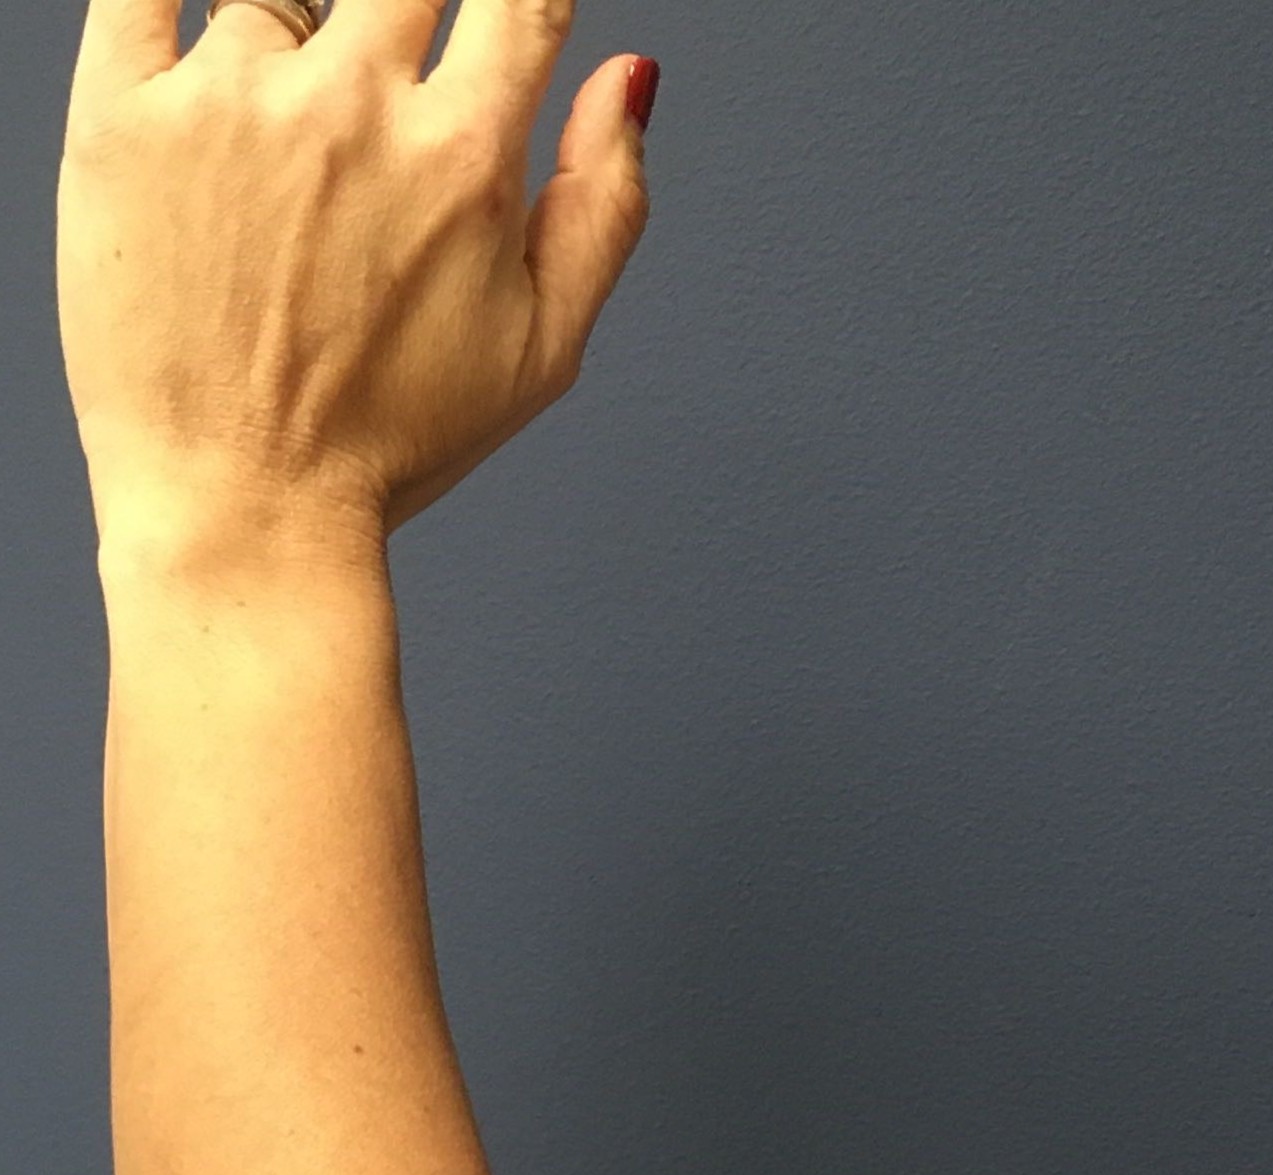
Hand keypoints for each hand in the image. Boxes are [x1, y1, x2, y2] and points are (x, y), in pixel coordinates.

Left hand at [58, 0, 654, 542]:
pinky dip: (177, 5)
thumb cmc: (391, 444)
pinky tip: (205, 59)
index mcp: (464, 161)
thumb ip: (606, 205)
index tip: (503, 21)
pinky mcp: (121, 112)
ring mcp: (231, 103)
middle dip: (410, 19)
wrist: (244, 506)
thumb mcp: (544, 350)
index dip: (519, 3)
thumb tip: (631, 80)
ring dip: (294, 42)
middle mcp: (352, 112)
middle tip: (389, 91)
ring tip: (286, 155)